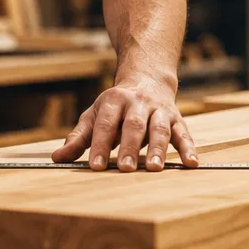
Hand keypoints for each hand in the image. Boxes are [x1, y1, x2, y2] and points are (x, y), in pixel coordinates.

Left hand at [52, 77, 197, 171]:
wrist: (147, 79)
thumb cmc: (115, 107)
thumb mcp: (94, 116)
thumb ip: (78, 138)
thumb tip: (57, 158)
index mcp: (113, 101)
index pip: (105, 125)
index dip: (100, 145)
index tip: (95, 166)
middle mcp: (138, 103)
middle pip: (133, 126)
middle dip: (130, 148)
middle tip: (126, 169)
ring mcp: (159, 110)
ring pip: (159, 129)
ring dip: (158, 149)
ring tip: (156, 169)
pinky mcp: (176, 118)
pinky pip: (184, 133)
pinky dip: (189, 148)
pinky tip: (191, 163)